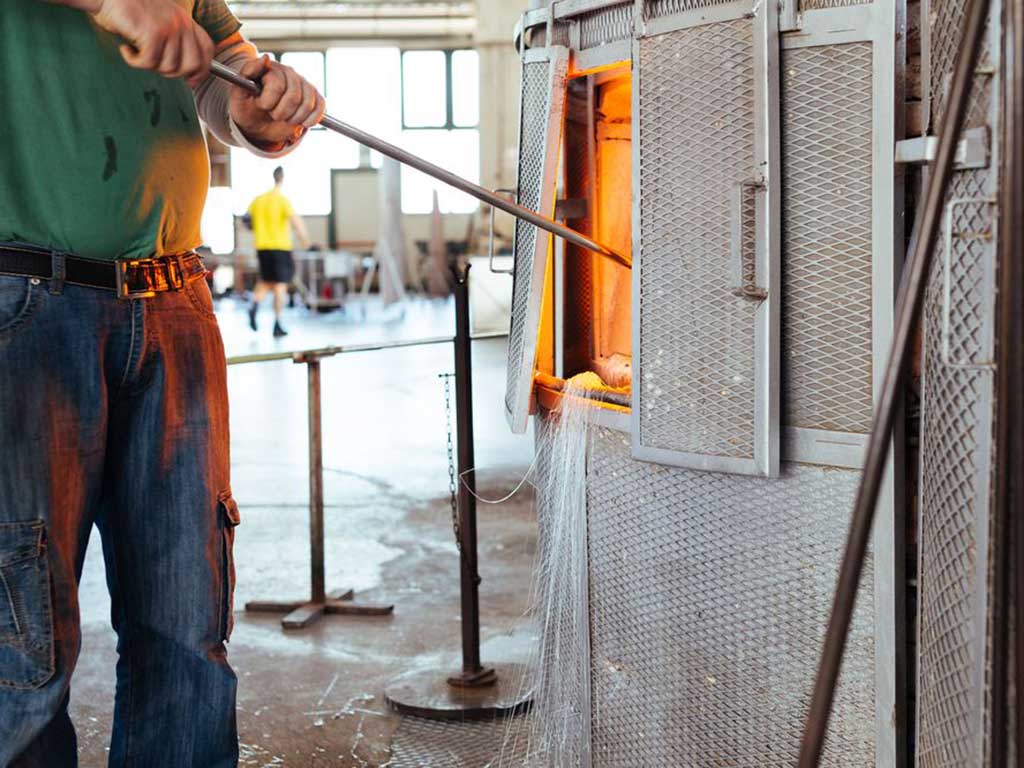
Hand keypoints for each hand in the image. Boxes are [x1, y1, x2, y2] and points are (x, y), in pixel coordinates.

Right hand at [89, 0, 214, 86]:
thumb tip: (188, 74)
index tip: (192, 80)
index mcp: (185, 20)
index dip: (202, 69)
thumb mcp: (159, 24)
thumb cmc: (128, 11)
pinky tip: (126, 48)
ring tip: (136, 50)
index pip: (207, 49)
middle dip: (173, 73)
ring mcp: (169, 27)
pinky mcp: (153, 32)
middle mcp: (181, 23)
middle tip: (153, 63)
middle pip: (192, 64)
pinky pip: (148, 63)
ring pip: (169, 67)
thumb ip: (176, 42)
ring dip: (149, 65)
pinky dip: (133, 61)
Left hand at [230, 55, 326, 149]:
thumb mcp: (238, 93)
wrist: (257, 125)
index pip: (277, 86)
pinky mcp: (315, 98)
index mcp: (271, 69)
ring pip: (307, 104)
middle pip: (294, 97)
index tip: (262, 105)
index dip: (268, 102)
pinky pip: (320, 107)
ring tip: (284, 118)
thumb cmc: (247, 108)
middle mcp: (289, 74)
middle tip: (272, 114)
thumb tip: (266, 57)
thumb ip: (248, 72)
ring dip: (294, 119)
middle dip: (280, 113)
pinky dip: (311, 120)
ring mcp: (304, 85)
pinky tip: (301, 122)